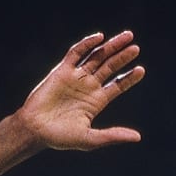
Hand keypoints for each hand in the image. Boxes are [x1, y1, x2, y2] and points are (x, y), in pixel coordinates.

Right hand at [12, 31, 145, 151]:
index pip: (118, 85)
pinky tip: (99, 38)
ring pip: (96, 56)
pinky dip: (87, 44)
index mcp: (97, 101)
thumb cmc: (60, 137)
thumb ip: (113, 135)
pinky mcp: (62, 70)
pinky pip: (76, 53)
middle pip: (110, 67)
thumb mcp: (90, 139)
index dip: (129, 77)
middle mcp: (88, 87)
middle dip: (122, 56)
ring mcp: (75, 77)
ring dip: (111, 46)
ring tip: (127, 36)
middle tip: (135, 48)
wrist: (34, 129)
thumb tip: (138, 138)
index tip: (141, 69)